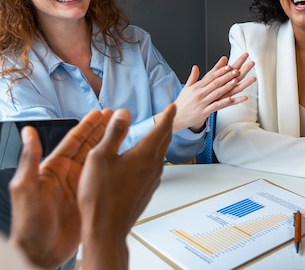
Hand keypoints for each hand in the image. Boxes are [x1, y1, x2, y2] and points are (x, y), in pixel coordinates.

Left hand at [9, 110, 110, 268]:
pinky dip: (113, 167)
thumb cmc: (28, 224)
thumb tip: (28, 133)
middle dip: (102, 130)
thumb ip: (29, 159)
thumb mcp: (25, 188)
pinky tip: (123, 161)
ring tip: (122, 132)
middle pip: (88, 146)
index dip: (87, 126)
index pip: (73, 141)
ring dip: (109, 145)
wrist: (40, 253)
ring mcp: (78, 187)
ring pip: (97, 160)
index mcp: (52, 168)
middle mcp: (67, 175)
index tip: (99, 113)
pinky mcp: (87, 200)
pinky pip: (102, 179)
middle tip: (116, 117)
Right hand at [79, 105, 175, 269]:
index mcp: (145, 154)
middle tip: (168, 117)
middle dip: (166, 126)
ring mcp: (152, 180)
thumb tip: (124, 113)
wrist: (106, 229)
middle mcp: (154, 166)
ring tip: (155, 135)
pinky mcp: (147, 191)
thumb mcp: (100, 157)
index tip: (173, 106)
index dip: (168, 115)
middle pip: (164, 141)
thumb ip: (113, 132)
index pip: (162, 128)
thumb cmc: (100, 196)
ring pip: (160, 155)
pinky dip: (152, 157)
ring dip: (159, 142)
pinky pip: (154, 167)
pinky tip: (142, 161)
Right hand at [166, 53, 255, 131]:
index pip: (210, 76)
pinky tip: (231, 99)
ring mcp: (202, 102)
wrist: (175, 117)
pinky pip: (215, 106)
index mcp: (196, 87)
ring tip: (235, 81)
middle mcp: (199, 93)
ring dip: (227, 86)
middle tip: (236, 71)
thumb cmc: (182, 103)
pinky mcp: (204, 112)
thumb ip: (193, 77)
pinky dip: (223, 102)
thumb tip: (196, 67)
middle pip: (215, 83)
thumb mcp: (186, 88)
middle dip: (227, 76)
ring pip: (216, 93)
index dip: (220, 71)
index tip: (228, 66)